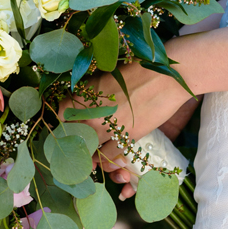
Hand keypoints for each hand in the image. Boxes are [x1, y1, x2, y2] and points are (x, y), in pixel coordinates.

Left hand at [68, 63, 195, 200]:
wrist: (167, 77)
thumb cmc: (140, 69)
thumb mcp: (108, 75)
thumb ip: (92, 90)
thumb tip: (86, 100)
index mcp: (82, 96)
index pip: (60, 114)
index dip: (64, 120)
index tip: (69, 122)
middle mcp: (88, 115)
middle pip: (71, 135)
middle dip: (74, 138)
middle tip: (79, 139)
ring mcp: (105, 129)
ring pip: (87, 148)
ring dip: (88, 151)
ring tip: (90, 153)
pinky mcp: (124, 139)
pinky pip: (106, 157)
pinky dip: (105, 160)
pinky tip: (105, 159)